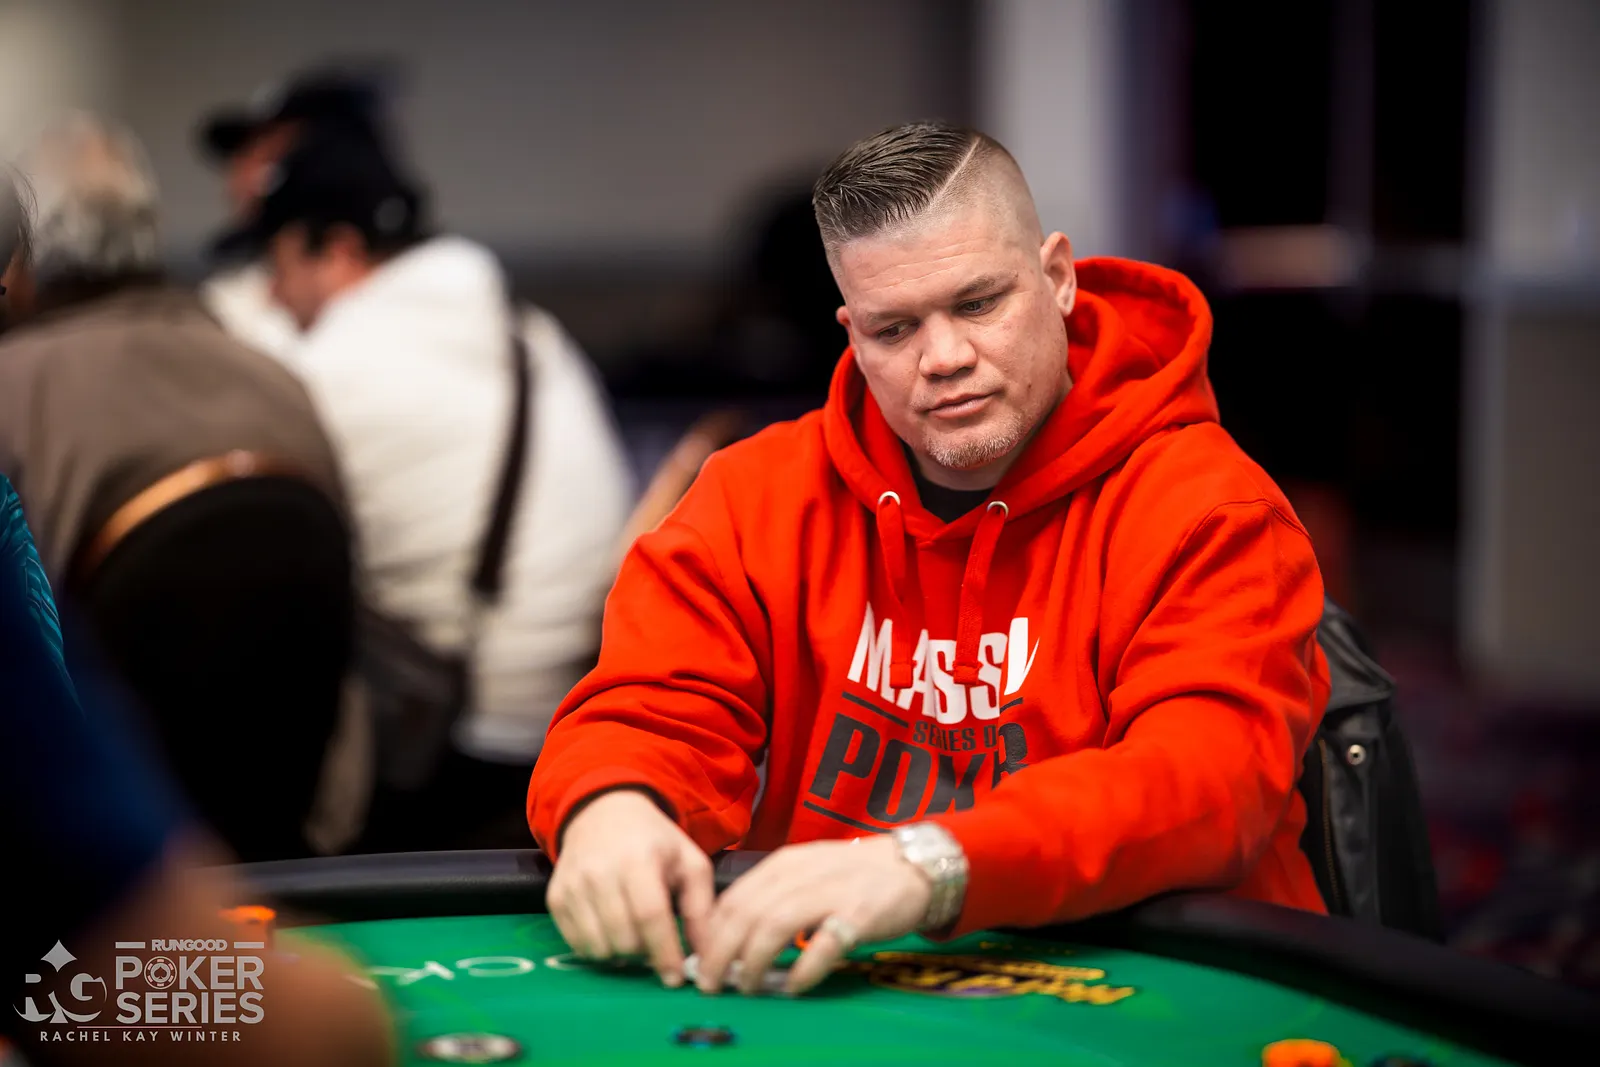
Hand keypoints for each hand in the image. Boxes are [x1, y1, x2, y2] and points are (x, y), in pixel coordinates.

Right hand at [546, 789, 713, 988]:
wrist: (603, 812)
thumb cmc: (653, 841)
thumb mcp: (688, 862)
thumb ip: (701, 908)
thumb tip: (707, 955)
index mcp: (638, 859)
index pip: (651, 916)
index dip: (664, 953)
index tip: (675, 978)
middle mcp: (600, 871)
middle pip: (624, 938)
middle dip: (644, 954)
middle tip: (655, 945)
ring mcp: (573, 885)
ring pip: (598, 947)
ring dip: (620, 954)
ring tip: (633, 936)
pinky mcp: (555, 897)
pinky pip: (576, 944)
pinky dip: (597, 948)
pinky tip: (610, 931)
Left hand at [694, 835, 929, 996]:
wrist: (912, 865)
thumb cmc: (851, 875)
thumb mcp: (805, 873)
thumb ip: (771, 897)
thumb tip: (727, 936)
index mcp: (783, 863)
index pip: (733, 898)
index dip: (709, 934)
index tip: (699, 962)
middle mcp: (801, 874)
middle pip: (746, 913)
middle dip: (721, 952)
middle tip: (711, 984)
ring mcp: (830, 892)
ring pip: (775, 924)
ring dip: (753, 961)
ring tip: (746, 986)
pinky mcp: (859, 914)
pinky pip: (824, 944)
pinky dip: (804, 968)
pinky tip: (794, 986)